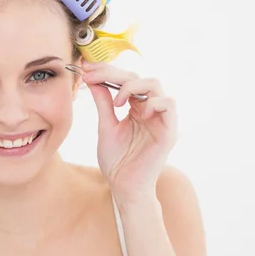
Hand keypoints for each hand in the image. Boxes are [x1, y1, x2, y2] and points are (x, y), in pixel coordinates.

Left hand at [81, 61, 177, 202]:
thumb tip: (93, 79)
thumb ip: (103, 103)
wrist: (124, 186)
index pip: (124, 80)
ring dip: (132, 87)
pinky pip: (169, 104)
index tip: (85, 68)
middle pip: (137, 77)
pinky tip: (137, 112)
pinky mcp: (169, 131)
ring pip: (154, 84)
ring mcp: (160, 118)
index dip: (106, 70)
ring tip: (117, 101)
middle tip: (91, 76)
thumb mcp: (106, 126)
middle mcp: (149, 109)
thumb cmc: (117, 160)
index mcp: (135, 107)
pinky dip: (152, 102)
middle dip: (112, 73)